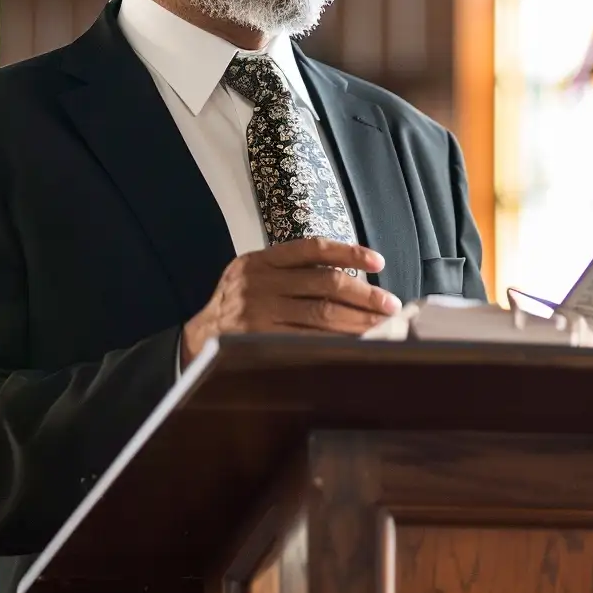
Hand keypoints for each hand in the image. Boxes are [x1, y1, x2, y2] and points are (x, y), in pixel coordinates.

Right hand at [183, 239, 400, 362]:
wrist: (202, 336)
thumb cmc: (241, 305)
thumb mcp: (256, 275)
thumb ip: (292, 271)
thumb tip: (350, 277)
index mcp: (262, 261)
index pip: (312, 249)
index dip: (349, 252)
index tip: (378, 261)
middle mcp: (260, 282)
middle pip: (325, 284)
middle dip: (365, 295)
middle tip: (390, 305)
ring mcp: (260, 312)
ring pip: (322, 314)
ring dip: (359, 321)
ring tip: (384, 325)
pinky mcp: (261, 340)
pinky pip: (310, 340)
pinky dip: (338, 341)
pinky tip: (358, 343)